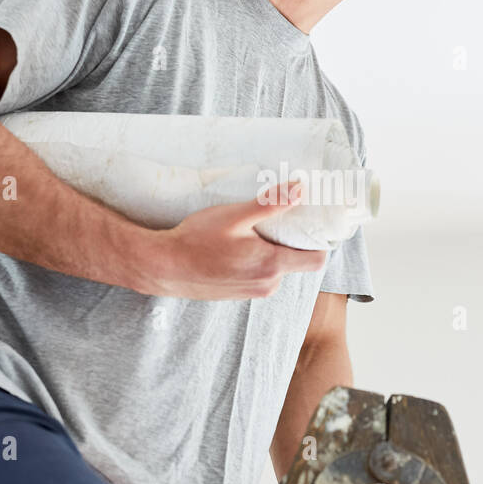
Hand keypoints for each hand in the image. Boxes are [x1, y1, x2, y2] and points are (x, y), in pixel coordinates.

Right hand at [137, 181, 327, 299]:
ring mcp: (254, 292)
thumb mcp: (235, 216)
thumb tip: (299, 189)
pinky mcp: (241, 294)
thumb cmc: (196, 240)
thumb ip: (271, 204)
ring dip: (271, 252)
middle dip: (290, 242)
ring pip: (278, 269)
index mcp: (271, 265)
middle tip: (274, 220)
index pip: (317, 259)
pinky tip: (236, 248)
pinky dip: (256, 262)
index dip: (317, 241)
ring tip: (248, 234)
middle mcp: (267, 284)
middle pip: (297, 262)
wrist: (164, 267)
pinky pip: (261, 277)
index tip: (308, 223)